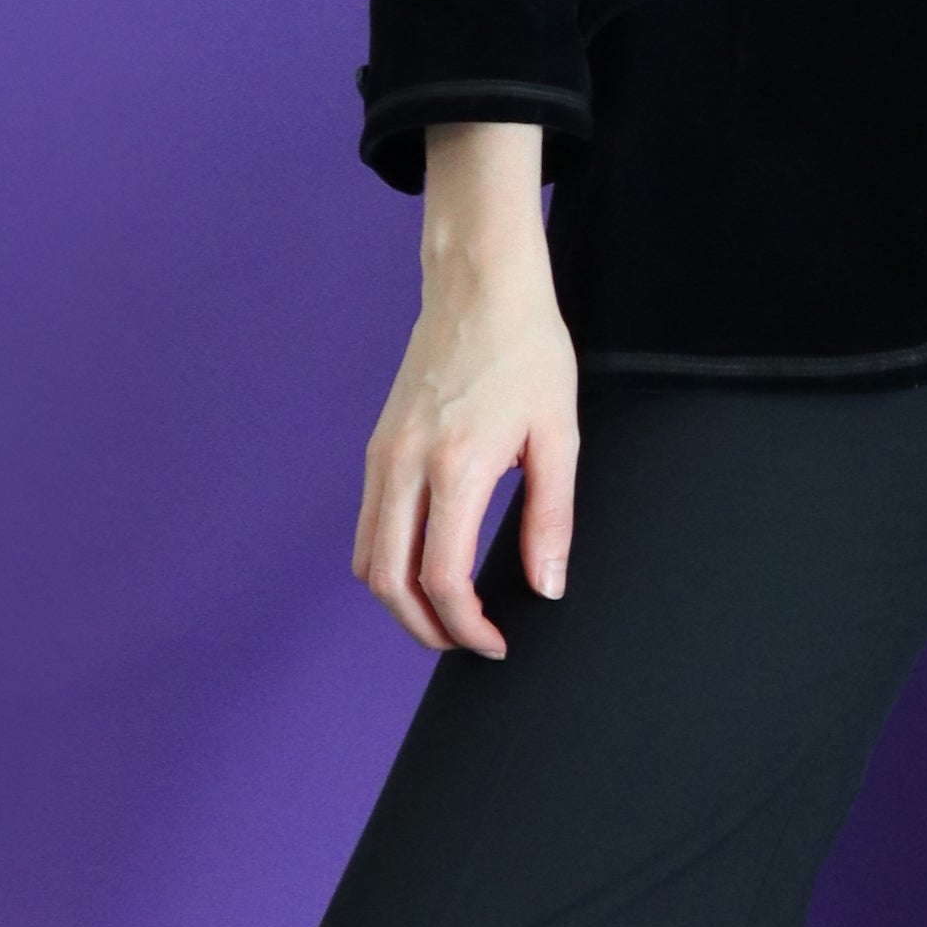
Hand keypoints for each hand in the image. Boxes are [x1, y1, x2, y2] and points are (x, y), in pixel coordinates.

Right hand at [354, 122, 580, 655]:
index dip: (466, 627)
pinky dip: (388, 562)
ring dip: (400, 601)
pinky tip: (427, 564)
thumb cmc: (526, 349)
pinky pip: (368, 525)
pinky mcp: (378, 445)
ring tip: (447, 613)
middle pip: (388, 583)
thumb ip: (551, 518)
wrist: (480, 285)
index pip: (442, 579)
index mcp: (456, 465)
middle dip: (423, 630)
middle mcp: (406, 464)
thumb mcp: (558, 434)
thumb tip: (546, 587)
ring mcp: (383, 455)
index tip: (495, 642)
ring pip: (367, 560)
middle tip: (466, 641)